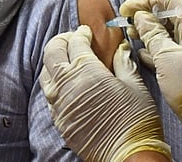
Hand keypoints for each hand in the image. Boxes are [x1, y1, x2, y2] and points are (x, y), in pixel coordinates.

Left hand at [40, 25, 169, 161]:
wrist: (128, 155)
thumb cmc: (136, 119)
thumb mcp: (136, 85)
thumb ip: (123, 63)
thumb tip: (119, 48)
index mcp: (87, 72)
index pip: (75, 43)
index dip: (81, 33)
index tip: (87, 32)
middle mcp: (67, 86)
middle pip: (52, 53)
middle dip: (61, 42)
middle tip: (73, 40)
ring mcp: (59, 105)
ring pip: (46, 75)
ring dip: (55, 62)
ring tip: (68, 61)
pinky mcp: (59, 121)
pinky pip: (49, 96)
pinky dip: (55, 84)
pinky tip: (68, 85)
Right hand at [121, 0, 181, 142]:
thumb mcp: (166, 57)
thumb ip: (152, 34)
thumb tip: (141, 17)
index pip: (172, 3)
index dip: (148, 2)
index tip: (128, 8)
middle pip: (172, 18)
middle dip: (148, 18)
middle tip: (126, 21)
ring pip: (172, 35)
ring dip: (151, 34)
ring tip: (130, 34)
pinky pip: (174, 51)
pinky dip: (158, 50)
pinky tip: (141, 53)